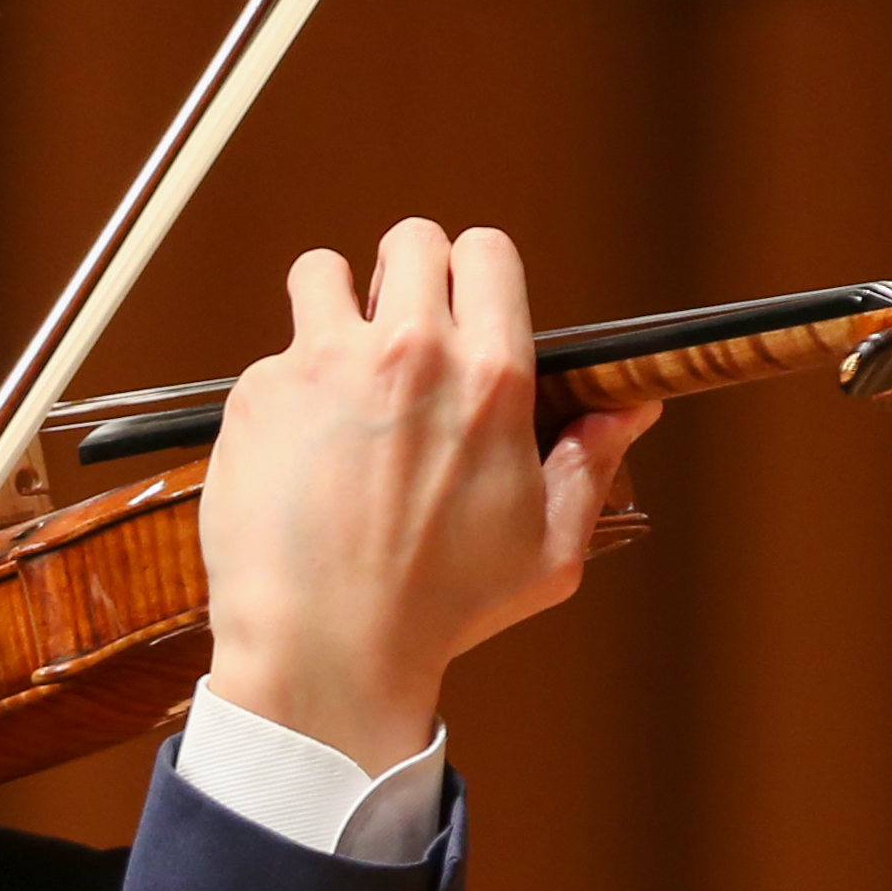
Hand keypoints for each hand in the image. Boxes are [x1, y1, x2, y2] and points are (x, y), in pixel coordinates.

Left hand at [193, 219, 658, 774]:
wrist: (325, 649)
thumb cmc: (438, 610)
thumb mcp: (546, 547)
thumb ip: (591, 465)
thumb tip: (633, 408)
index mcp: (490, 376)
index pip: (487, 252)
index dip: (473, 273)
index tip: (460, 307)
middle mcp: (410, 351)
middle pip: (410, 241)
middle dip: (407, 275)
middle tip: (397, 333)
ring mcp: (325, 364)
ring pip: (323, 272)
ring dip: (332, 305)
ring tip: (335, 366)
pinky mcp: (258, 393)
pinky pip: (271, 355)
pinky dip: (283, 390)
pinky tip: (295, 450)